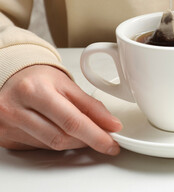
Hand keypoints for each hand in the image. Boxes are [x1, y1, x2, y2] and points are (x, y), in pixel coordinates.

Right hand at [0, 65, 121, 154]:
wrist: (11, 77)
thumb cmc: (39, 79)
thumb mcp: (68, 85)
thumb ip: (92, 106)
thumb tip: (112, 125)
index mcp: (34, 90)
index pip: (71, 121)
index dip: (96, 136)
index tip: (111, 143)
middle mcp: (16, 110)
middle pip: (61, 138)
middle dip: (87, 141)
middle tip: (103, 139)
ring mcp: (8, 126)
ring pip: (51, 146)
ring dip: (74, 143)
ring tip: (83, 133)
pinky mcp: (6, 138)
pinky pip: (40, 148)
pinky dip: (57, 142)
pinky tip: (61, 132)